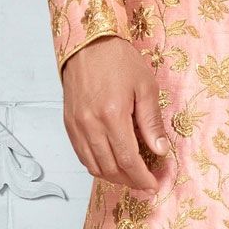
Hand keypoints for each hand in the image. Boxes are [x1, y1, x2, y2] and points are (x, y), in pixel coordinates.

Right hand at [61, 37, 170, 199]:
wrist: (88, 44)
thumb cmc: (118, 60)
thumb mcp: (145, 87)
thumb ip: (152, 122)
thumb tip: (160, 150)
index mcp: (112, 114)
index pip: (128, 160)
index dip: (142, 178)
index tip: (153, 185)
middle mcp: (90, 124)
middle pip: (110, 168)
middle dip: (130, 181)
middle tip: (146, 182)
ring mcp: (76, 126)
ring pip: (94, 166)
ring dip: (113, 177)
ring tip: (130, 175)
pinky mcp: (69, 124)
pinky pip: (82, 155)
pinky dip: (97, 165)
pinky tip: (111, 163)